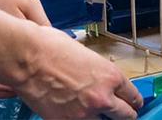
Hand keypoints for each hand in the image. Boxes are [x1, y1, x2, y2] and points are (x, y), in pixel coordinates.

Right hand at [12, 25, 142, 118]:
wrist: (26, 58)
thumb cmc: (51, 48)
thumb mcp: (87, 56)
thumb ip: (98, 73)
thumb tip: (99, 81)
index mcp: (111, 76)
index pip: (133, 96)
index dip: (134, 101)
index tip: (133, 104)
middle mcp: (102, 97)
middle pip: (126, 115)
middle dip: (126, 114)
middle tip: (124, 114)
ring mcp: (84, 113)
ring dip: (101, 119)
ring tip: (95, 114)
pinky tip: (75, 115)